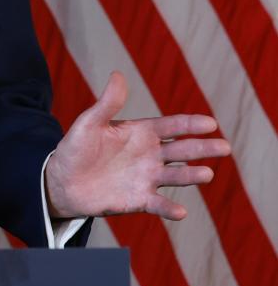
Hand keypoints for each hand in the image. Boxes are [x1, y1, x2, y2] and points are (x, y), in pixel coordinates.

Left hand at [45, 71, 230, 219]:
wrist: (61, 181)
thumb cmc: (75, 148)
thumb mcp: (89, 123)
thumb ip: (107, 103)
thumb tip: (118, 74)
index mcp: (141, 133)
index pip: (171, 126)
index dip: (190, 124)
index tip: (210, 123)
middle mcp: (149, 155)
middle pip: (182, 150)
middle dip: (203, 148)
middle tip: (224, 147)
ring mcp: (147, 178)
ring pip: (176, 176)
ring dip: (191, 176)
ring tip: (207, 174)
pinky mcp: (138, 199)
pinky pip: (158, 204)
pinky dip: (169, 208)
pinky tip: (181, 211)